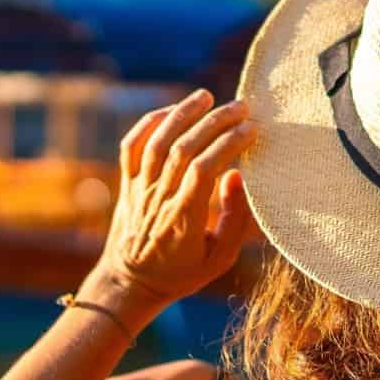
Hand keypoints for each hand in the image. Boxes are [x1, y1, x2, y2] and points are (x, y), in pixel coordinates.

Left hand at [79, 89, 259, 329]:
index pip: (205, 169)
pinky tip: (171, 111)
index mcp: (183, 218)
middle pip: (184, 149)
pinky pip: (132, 145)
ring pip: (157, 141)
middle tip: (241, 106)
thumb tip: (238, 176)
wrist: (130, 282)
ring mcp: (139, 188)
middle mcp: (158, 198)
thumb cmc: (181, 273)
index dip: (228, 144)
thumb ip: (233, 220)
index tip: (251, 130)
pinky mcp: (127, 183)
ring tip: (206, 96)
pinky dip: (149, 123)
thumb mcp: (218, 259)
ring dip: (182, 114)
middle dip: (215, 122)